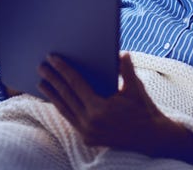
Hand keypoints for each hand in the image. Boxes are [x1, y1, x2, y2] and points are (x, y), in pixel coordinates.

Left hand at [37, 52, 173, 154]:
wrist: (150, 136)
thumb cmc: (143, 109)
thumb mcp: (136, 87)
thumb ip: (126, 69)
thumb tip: (121, 53)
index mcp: (100, 109)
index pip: (76, 85)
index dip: (64, 70)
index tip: (53, 59)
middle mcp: (90, 123)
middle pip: (66, 96)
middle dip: (53, 80)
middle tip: (42, 67)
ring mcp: (87, 133)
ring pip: (65, 110)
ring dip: (53, 95)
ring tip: (42, 82)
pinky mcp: (88, 138)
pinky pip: (71, 119)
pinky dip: (63, 107)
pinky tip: (57, 99)